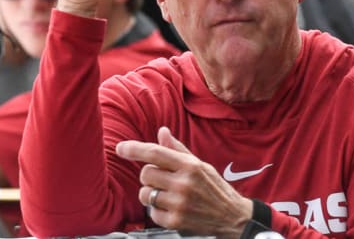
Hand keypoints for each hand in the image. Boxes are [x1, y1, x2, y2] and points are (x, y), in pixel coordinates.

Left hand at [116, 127, 252, 238]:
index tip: (121, 148)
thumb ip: (177, 149)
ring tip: (166, 194)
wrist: (233, 217)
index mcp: (190, 165)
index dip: (134, 149)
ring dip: (150, 193)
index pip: (155, 153)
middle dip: (149, 176)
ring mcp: (179, 203)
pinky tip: (170, 208)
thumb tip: (162, 131)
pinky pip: (151, 212)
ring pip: (144, 193)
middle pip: (146, 173)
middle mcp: (184, 183)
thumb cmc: (215, 188)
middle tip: (162, 180)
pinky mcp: (176, 221)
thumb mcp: (200, 164)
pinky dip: (156, 210)